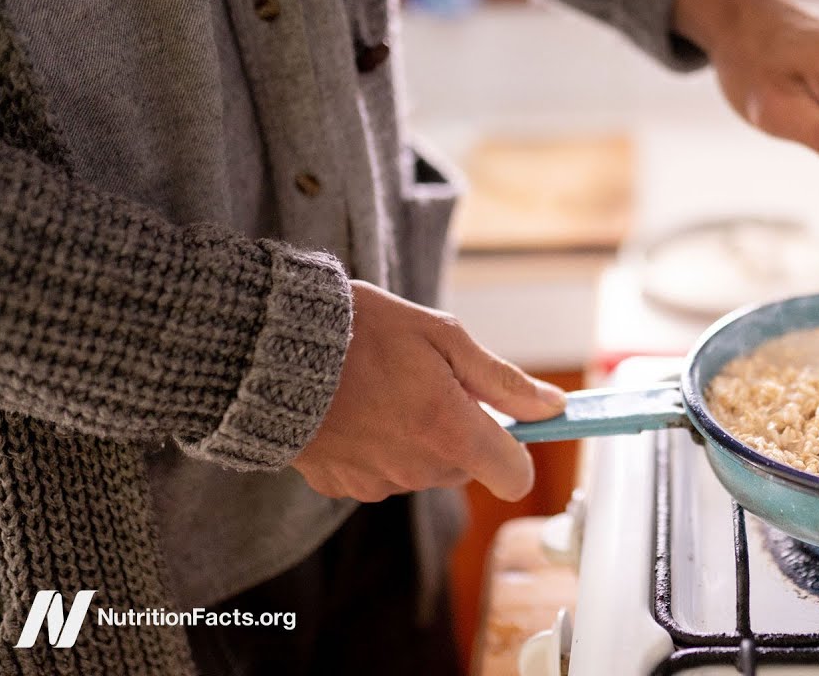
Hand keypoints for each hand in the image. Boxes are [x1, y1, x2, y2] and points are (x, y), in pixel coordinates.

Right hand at [294, 281, 565, 502]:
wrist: (265, 349)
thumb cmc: (358, 330)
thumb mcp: (441, 337)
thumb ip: (502, 380)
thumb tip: (552, 407)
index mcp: (448, 432)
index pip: (513, 475)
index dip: (517, 451)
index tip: (507, 422)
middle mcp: (417, 469)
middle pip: (465, 465)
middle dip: (458, 430)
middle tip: (425, 381)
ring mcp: (377, 483)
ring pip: (422, 468)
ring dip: (416, 437)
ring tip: (380, 389)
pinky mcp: (342, 487)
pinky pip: (381, 473)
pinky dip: (377, 447)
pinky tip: (353, 410)